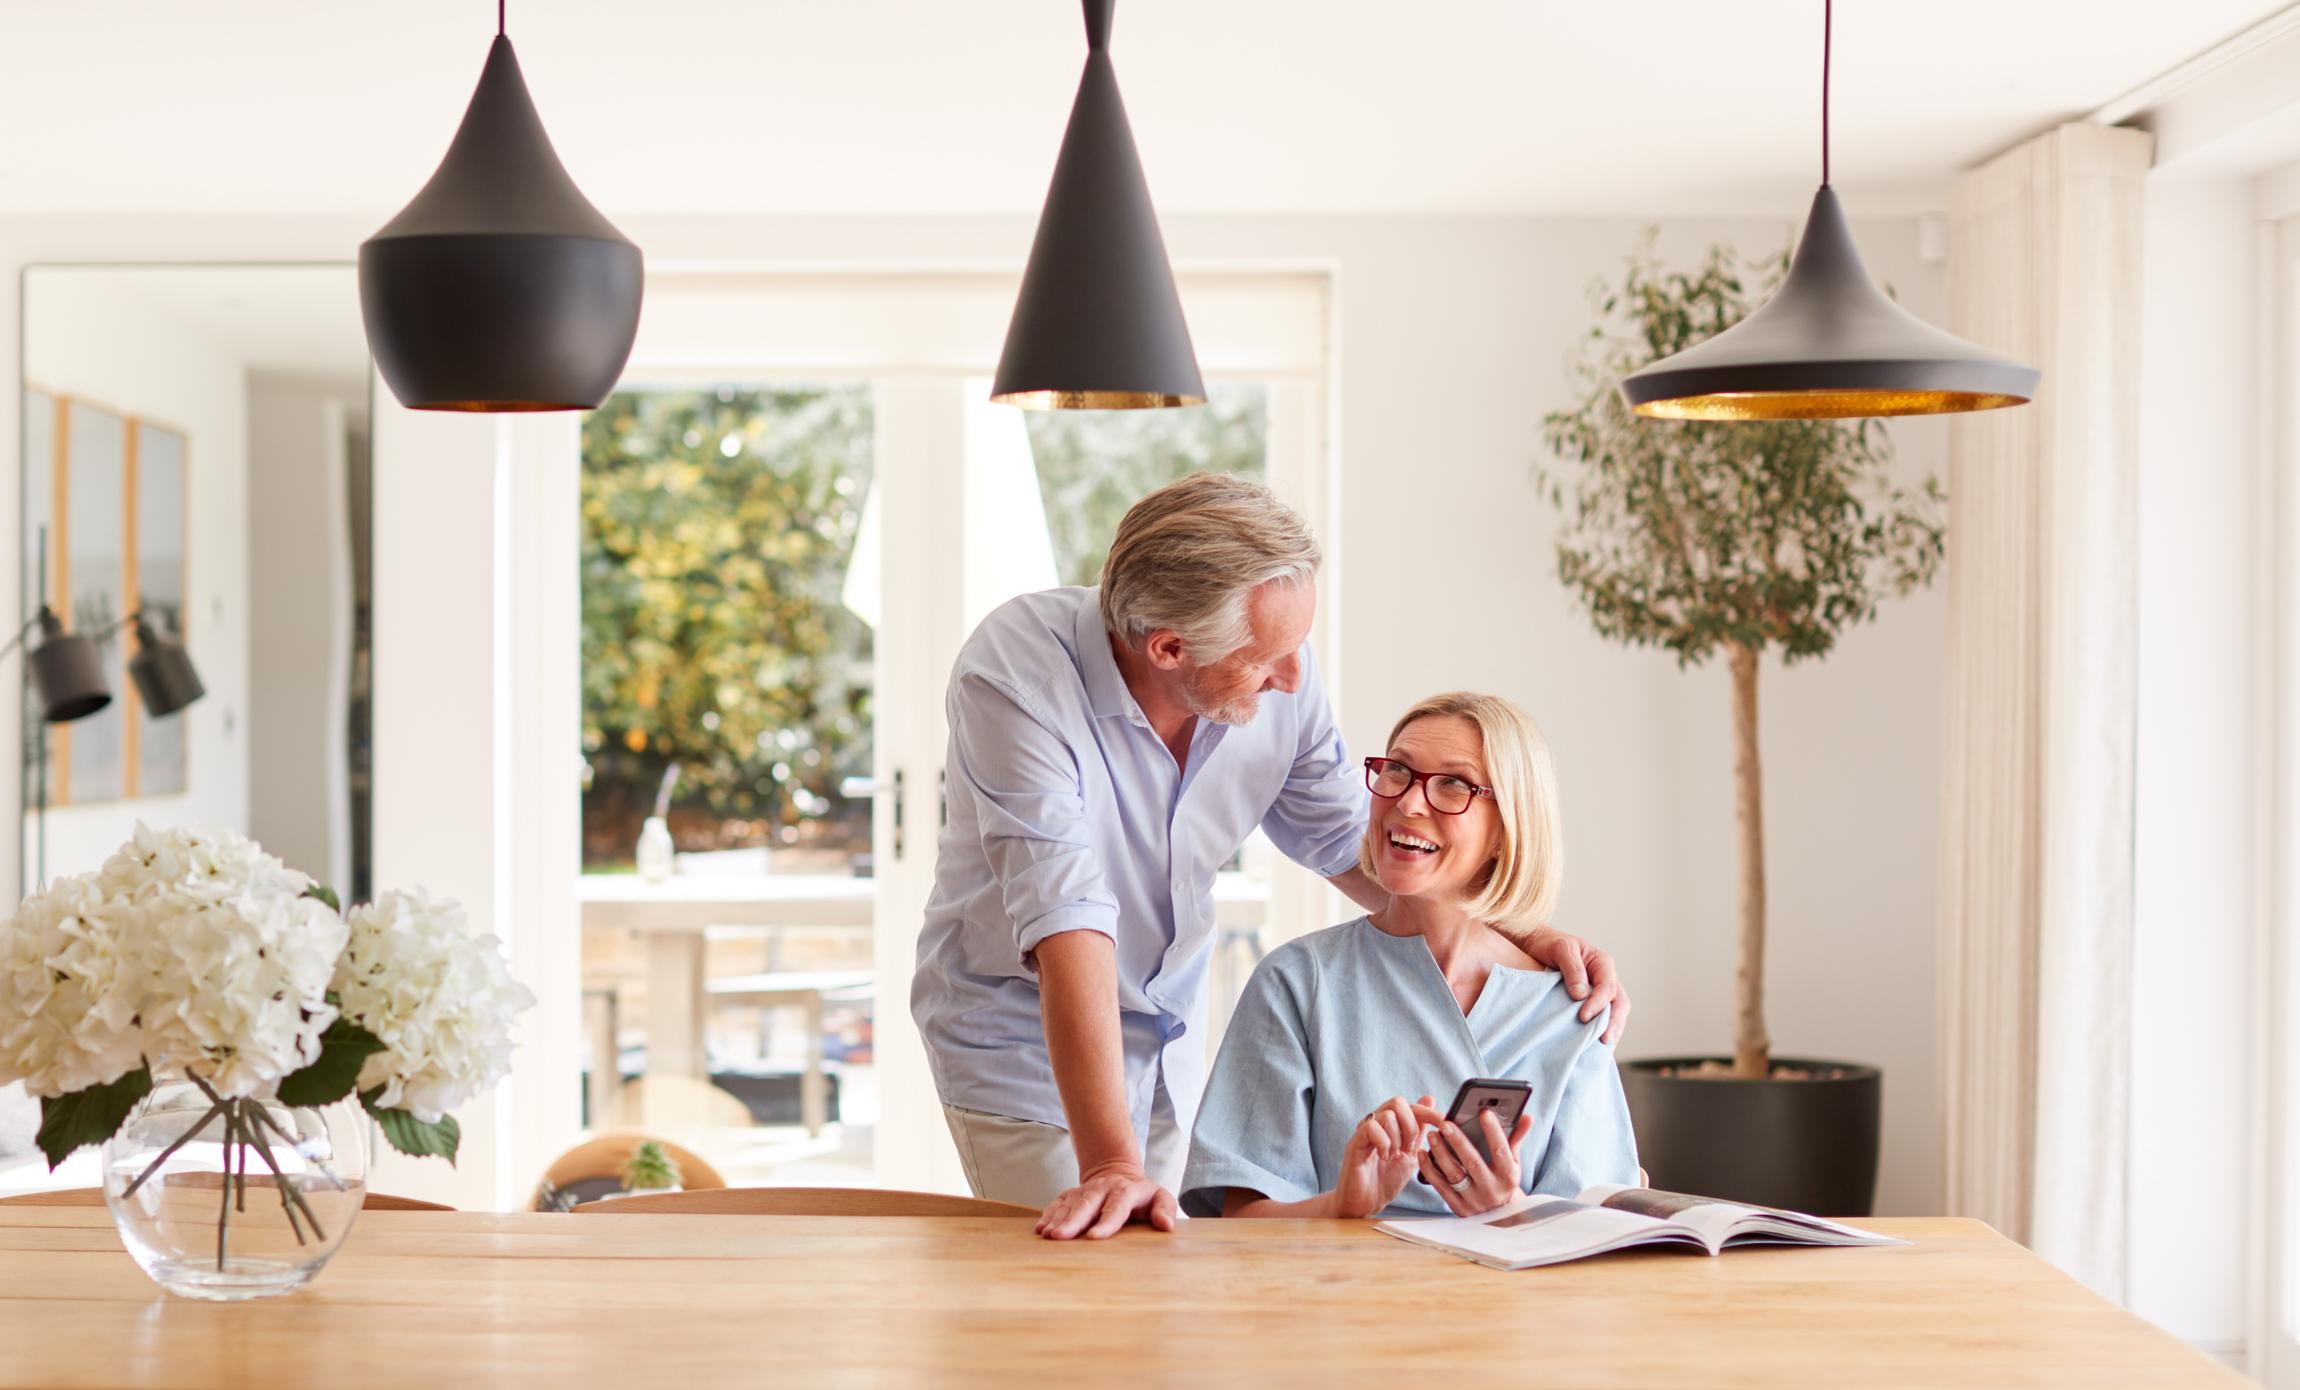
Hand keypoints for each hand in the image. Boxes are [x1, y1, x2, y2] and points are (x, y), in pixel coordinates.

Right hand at [1036, 1158, 1179, 1239]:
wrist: (1117, 1173)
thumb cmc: (1141, 1195)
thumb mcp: (1160, 1198)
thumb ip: (1166, 1209)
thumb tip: (1166, 1225)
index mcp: (1125, 1191)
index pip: (1116, 1207)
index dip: (1106, 1222)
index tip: (1094, 1237)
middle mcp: (1102, 1189)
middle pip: (1086, 1204)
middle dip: (1072, 1221)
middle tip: (1060, 1237)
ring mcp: (1084, 1191)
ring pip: (1069, 1204)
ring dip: (1057, 1220)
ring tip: (1047, 1236)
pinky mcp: (1071, 1195)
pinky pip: (1057, 1204)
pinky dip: (1048, 1215)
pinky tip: (1041, 1229)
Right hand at [1330, 1095, 1442, 1217]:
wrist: (1367, 1204)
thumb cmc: (1385, 1181)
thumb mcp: (1411, 1154)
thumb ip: (1420, 1130)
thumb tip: (1429, 1099)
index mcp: (1390, 1125)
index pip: (1411, 1106)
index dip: (1429, 1112)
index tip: (1444, 1123)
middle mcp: (1376, 1123)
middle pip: (1397, 1103)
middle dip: (1410, 1126)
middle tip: (1409, 1147)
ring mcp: (1364, 1132)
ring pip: (1387, 1115)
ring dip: (1397, 1138)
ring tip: (1394, 1155)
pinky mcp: (1354, 1143)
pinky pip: (1371, 1128)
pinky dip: (1384, 1143)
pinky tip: (1384, 1157)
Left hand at [1418, 1107, 1536, 1215]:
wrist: (1498, 1216)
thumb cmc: (1504, 1181)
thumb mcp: (1514, 1163)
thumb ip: (1516, 1138)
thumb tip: (1527, 1116)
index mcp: (1508, 1176)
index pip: (1501, 1151)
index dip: (1494, 1132)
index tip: (1484, 1113)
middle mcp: (1492, 1190)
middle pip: (1473, 1163)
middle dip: (1459, 1142)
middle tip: (1445, 1123)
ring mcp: (1474, 1200)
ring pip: (1454, 1175)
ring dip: (1440, 1154)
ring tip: (1432, 1135)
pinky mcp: (1458, 1207)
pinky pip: (1440, 1186)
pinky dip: (1429, 1169)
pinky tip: (1422, 1153)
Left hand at [1522, 926, 1630, 1044]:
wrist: (1538, 945)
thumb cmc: (1550, 944)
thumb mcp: (1560, 949)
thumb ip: (1572, 969)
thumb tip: (1581, 994)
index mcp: (1602, 963)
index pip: (1608, 987)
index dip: (1598, 1003)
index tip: (1583, 1017)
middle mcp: (1606, 978)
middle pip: (1620, 1003)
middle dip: (1614, 1022)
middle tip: (1604, 1040)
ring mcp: (1601, 991)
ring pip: (1616, 1012)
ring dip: (1612, 1029)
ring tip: (1604, 1046)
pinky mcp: (1592, 1002)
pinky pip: (1604, 1017)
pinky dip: (1602, 1030)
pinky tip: (1595, 1044)